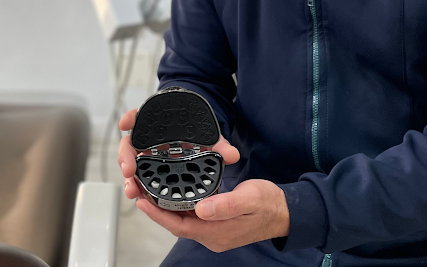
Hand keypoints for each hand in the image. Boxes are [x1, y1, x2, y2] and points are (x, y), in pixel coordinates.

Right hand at [116, 107, 240, 200]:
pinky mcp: (150, 170)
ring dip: (129, 178)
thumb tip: (231, 155)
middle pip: (129, 144)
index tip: (125, 124)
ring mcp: (147, 155)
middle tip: (129, 170)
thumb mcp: (209, 137)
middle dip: (125, 157)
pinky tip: (139, 196)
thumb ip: (219, 145)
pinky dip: (138, 187)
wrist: (200, 143)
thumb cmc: (199, 135)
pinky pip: (140, 178)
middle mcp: (148, 139)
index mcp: (159, 125)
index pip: (140, 116)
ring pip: (131, 164)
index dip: (131, 118)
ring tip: (132, 190)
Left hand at [137, 179, 289, 252]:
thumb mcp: (250, 198)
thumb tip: (201, 209)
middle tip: (140, 191)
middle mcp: (212, 235)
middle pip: (176, 224)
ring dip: (166, 208)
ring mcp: (214, 231)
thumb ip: (226, 204)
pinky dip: (180, 206)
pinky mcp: (217, 224)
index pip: (179, 226)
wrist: (286, 212)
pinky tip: (173, 193)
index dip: (158, 215)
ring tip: (150, 190)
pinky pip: (192, 217)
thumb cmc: (269, 203)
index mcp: (217, 232)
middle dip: (157, 210)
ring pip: (183, 221)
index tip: (142, 202)